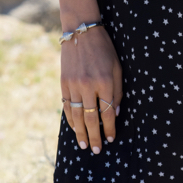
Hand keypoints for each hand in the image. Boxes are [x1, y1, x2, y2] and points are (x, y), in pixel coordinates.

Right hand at [61, 25, 122, 153]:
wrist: (81, 32)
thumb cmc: (105, 49)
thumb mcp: (118, 67)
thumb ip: (117, 91)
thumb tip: (114, 113)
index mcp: (105, 81)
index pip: (107, 112)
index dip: (109, 128)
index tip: (110, 139)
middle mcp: (88, 85)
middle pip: (90, 118)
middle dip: (94, 136)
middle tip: (96, 150)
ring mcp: (73, 85)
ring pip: (76, 115)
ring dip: (80, 133)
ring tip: (84, 145)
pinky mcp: (64, 83)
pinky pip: (66, 106)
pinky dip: (70, 120)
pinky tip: (75, 129)